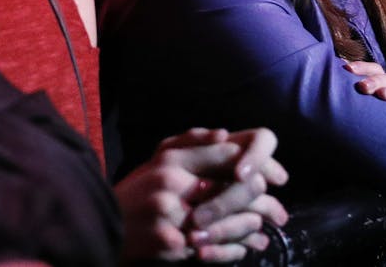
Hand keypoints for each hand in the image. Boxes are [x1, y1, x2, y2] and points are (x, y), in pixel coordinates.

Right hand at [115, 127, 287, 262]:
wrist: (104, 228)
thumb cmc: (137, 193)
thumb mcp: (158, 160)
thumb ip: (191, 143)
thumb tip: (226, 135)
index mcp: (171, 160)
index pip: (226, 154)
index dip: (256, 164)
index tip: (275, 176)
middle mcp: (172, 183)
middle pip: (233, 188)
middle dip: (264, 202)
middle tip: (281, 213)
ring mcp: (172, 215)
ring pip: (230, 221)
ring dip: (253, 228)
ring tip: (266, 233)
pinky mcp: (172, 243)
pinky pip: (215, 248)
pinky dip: (234, 250)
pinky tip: (247, 250)